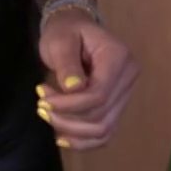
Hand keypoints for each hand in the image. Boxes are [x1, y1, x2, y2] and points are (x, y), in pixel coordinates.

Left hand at [36, 9, 139, 150]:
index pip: (99, 94)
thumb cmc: (66, 31)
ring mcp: (125, 94)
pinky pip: (104, 134)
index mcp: (119, 58)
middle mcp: (129, 78)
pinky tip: (61, 136)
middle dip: (66, 117)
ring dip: (72, 131)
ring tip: (48, 115)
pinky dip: (82, 141)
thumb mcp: (60, 40)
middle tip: (41, 105)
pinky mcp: (116, 107)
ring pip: (103, 129)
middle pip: (101, 115)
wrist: (74, 29)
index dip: (69, 105)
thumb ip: (67, 64)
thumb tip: (73, 89)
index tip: (42, 99)